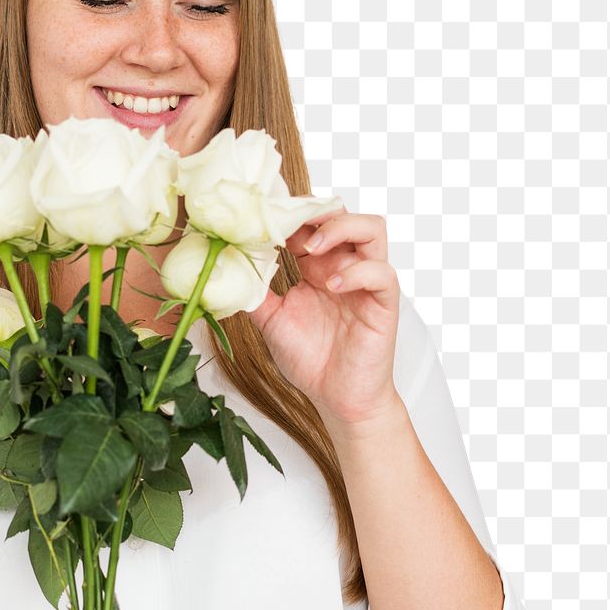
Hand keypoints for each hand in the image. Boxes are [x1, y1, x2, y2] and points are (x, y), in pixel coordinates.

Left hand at [248, 204, 401, 425]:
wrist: (337, 398)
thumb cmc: (311, 359)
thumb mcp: (271, 321)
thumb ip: (255, 293)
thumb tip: (226, 269)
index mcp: (318, 267)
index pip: (312, 222)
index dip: (291, 214)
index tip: (263, 219)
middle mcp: (344, 267)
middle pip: (343, 214)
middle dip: (315, 211)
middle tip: (286, 227)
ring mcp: (366, 282)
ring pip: (372, 229)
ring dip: (340, 228)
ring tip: (311, 247)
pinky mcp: (383, 303)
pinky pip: (382, 273)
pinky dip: (356, 272)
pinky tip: (331, 286)